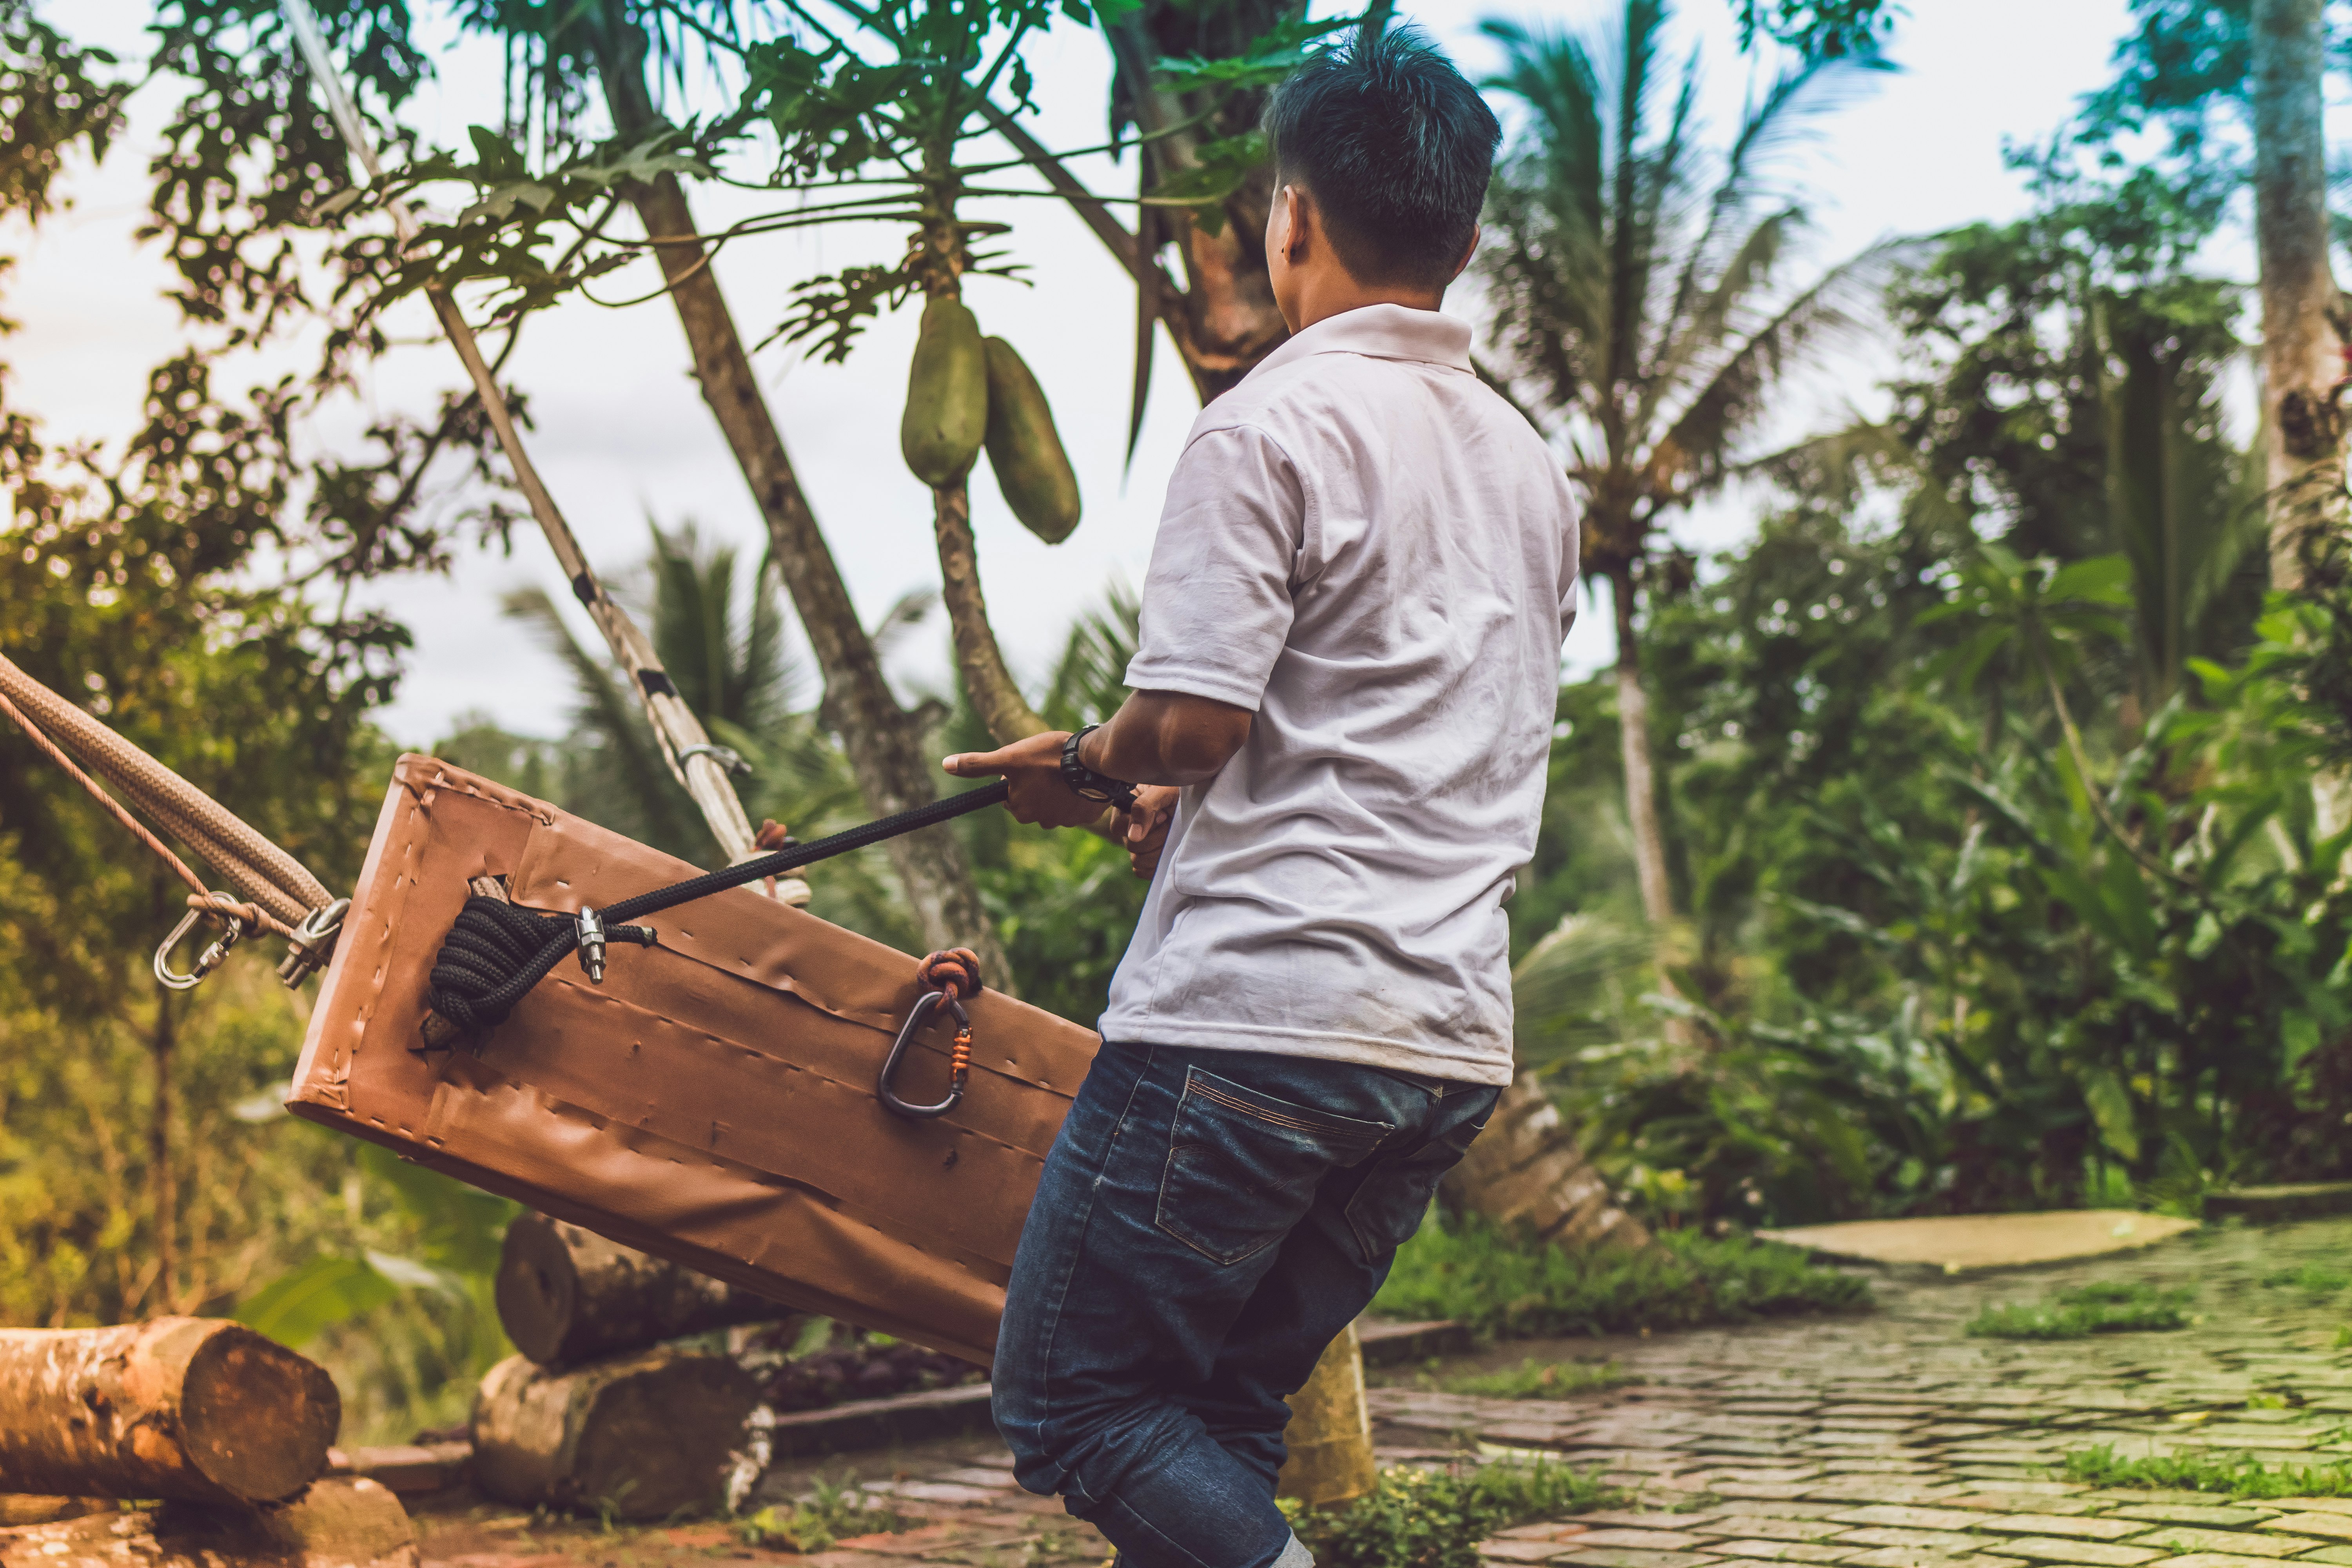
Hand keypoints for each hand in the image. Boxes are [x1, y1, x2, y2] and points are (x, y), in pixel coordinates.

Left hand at [943, 731, 1106, 828]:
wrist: (1093, 763)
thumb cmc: (1048, 758)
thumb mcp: (1008, 756)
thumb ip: (977, 764)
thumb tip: (945, 764)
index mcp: (1020, 810)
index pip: (1011, 795)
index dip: (1016, 777)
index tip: (1027, 764)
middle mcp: (1042, 821)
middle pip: (1033, 800)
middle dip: (1038, 785)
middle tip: (1047, 765)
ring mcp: (1067, 820)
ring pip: (1056, 802)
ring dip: (1059, 789)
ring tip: (1066, 770)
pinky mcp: (1088, 816)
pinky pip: (1077, 805)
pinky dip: (1077, 793)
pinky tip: (1080, 779)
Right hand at [1117, 785, 1178, 877]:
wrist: (1199, 804)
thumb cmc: (1179, 792)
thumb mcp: (1163, 791)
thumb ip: (1144, 807)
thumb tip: (1133, 836)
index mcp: (1127, 810)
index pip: (1118, 828)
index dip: (1139, 826)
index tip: (1162, 816)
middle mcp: (1131, 829)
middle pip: (1131, 847)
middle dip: (1155, 838)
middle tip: (1169, 824)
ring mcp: (1140, 846)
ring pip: (1138, 861)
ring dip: (1159, 851)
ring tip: (1171, 836)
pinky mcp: (1149, 860)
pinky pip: (1144, 872)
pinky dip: (1157, 866)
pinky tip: (1169, 852)